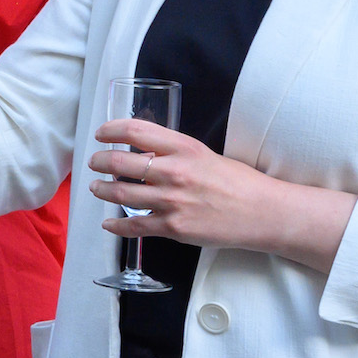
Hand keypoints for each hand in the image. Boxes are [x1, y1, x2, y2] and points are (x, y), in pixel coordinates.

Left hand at [88, 119, 355, 272]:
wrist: (263, 213)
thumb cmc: (239, 182)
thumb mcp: (206, 155)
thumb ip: (175, 153)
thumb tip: (145, 153)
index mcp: (184, 148)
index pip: (136, 131)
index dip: (111, 130)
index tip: (101, 134)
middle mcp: (174, 172)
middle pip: (122, 163)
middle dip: (101, 162)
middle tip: (94, 162)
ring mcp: (172, 201)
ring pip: (123, 194)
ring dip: (103, 190)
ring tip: (96, 187)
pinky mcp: (174, 227)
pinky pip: (136, 226)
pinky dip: (117, 225)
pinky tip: (108, 223)